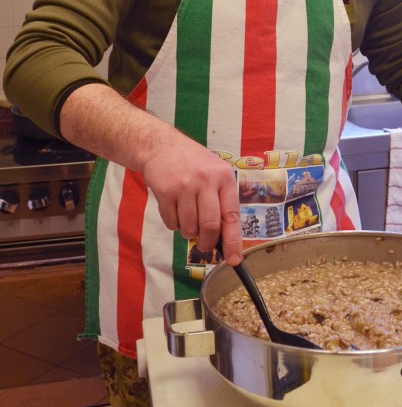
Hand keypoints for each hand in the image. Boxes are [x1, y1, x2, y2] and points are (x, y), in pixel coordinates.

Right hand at [59, 83, 243, 263]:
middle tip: (204, 245)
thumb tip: (225, 238)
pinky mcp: (165, 192)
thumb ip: (221, 201)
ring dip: (188, 231)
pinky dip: (173, 224)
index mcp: (224, 178)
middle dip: (207, 242)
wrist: (161, 146)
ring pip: (189, 227)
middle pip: (210, 226)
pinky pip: (172, 223)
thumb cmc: (193, 163)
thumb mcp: (215, 173)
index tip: (234, 260)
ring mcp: (185, 186)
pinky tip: (174, 208)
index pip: (231, 215)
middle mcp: (206, 181)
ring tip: (186, 216)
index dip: (233, 241)